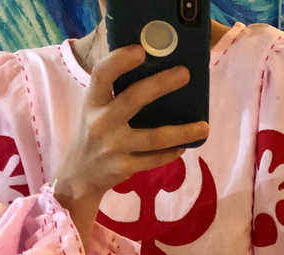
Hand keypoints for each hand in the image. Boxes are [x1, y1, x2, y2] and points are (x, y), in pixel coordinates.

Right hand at [54, 44, 209, 204]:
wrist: (79, 176)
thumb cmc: (94, 133)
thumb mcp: (94, 108)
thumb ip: (113, 90)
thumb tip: (152, 66)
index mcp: (92, 101)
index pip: (102, 74)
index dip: (120, 60)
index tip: (141, 50)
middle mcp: (101, 122)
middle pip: (133, 99)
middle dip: (161, 84)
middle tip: (185, 74)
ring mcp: (113, 147)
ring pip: (153, 138)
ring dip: (182, 132)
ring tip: (204, 127)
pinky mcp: (124, 167)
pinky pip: (154, 159)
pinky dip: (171, 152)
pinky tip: (184, 146)